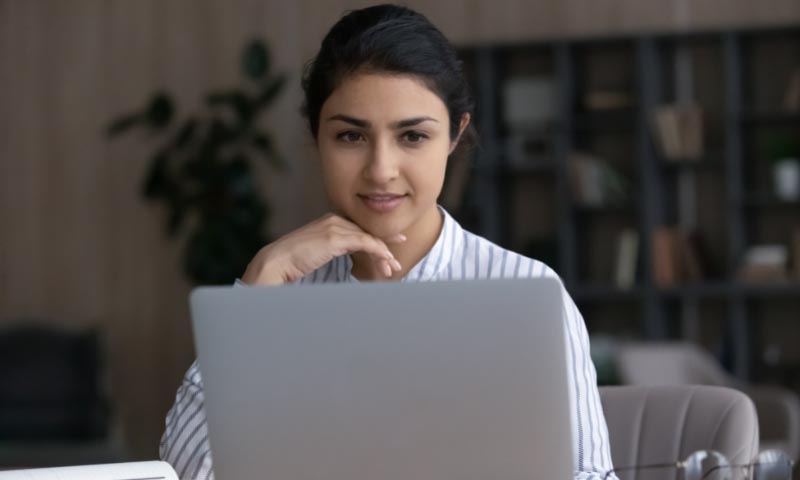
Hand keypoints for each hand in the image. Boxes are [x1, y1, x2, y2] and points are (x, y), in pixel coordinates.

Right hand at [240, 213, 405, 285]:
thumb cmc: (292, 264)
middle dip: (384, 247)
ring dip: (383, 255)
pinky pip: (365, 242)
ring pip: (368, 238)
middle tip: (396, 261)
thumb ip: (331, 254)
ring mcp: (334, 227)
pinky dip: (379, 251)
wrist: (275, 263)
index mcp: (328, 222)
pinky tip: (387, 261)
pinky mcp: (334, 238)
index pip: (358, 230)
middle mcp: (333, 220)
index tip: (389, 249)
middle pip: (366, 233)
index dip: (376, 240)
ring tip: (393, 268)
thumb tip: (345, 264)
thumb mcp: (316, 255)